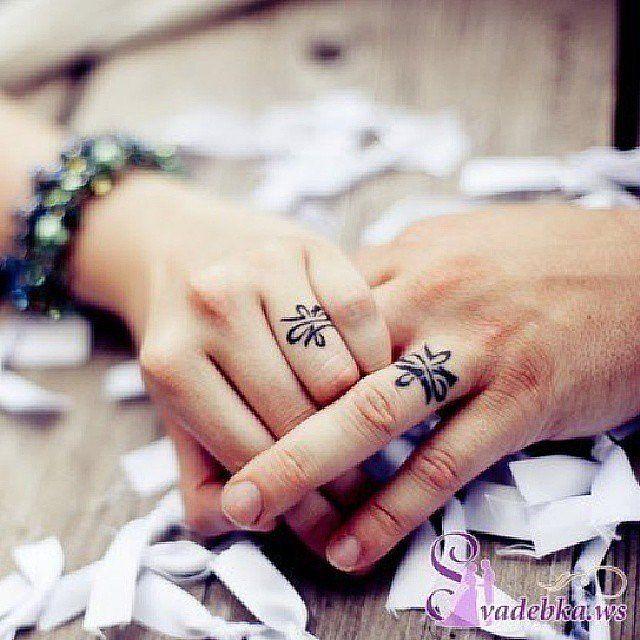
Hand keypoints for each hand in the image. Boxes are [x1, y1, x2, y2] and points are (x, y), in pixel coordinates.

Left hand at [69, 173, 387, 552]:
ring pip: (339, 374)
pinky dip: (376, 356)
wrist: (177, 246)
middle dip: (338, 471)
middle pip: (301, 417)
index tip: (329, 526)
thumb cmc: (184, 337)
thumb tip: (256, 521)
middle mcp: (213, 308)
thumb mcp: (175, 409)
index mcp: (171, 363)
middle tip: (359, 489)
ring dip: (359, 415)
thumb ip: (202, 476)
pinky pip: (363, 318)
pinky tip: (366, 372)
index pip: (251, 454)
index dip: (298, 504)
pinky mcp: (306, 244)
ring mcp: (262, 268)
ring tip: (360, 433)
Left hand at [222, 205, 639, 569]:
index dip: (269, 366)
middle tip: (224, 478)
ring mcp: (472, 349)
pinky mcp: (519, 397)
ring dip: (309, 471)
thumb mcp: (455, 245)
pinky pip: (444, 461)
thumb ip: (393, 278)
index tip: (234, 406)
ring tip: (261, 512)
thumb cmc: (540, 258)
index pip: (313, 316)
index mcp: (408, 260)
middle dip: (268, 426)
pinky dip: (393, 509)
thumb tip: (338, 313)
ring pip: (373, 416)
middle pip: (327, 368)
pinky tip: (355, 543)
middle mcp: (429, 300)